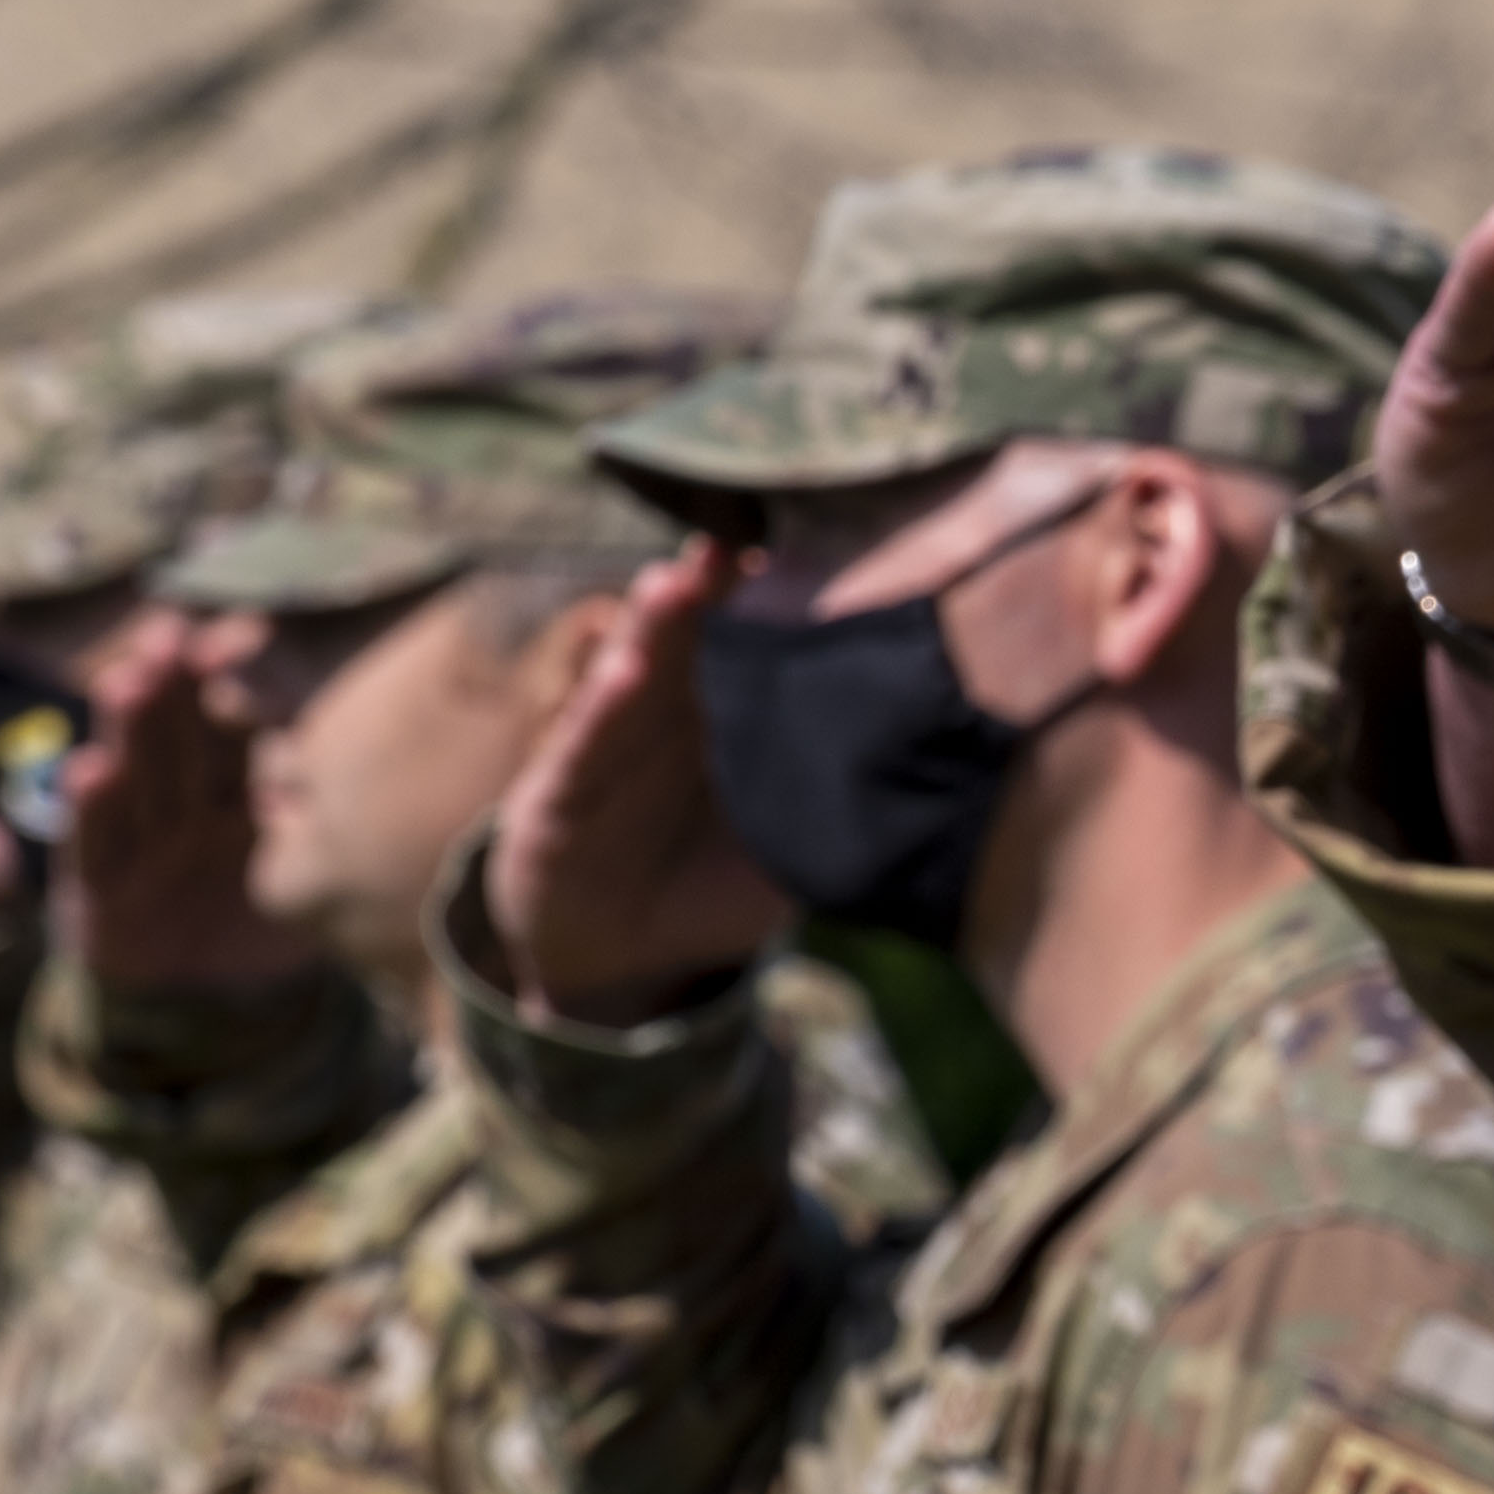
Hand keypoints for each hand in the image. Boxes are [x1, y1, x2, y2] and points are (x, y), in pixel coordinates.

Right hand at [57, 620, 313, 990]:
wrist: (215, 1014)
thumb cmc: (267, 928)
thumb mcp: (310, 869)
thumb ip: (332, 816)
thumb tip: (421, 754)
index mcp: (234, 788)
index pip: (233, 723)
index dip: (233, 681)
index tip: (242, 635)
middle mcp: (181, 803)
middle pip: (176, 734)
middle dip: (172, 684)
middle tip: (173, 637)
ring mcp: (136, 842)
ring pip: (133, 773)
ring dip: (129, 728)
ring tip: (131, 681)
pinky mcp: (97, 889)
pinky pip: (94, 847)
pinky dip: (91, 811)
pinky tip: (90, 770)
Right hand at [486, 545, 794, 1020]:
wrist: (620, 956)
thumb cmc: (712, 887)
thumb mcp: (786, 857)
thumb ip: (837, 823)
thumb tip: (934, 807)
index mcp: (725, 721)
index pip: (755, 650)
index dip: (779, 603)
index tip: (815, 551)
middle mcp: (665, 718)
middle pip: (692, 640)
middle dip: (714, 587)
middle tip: (743, 538)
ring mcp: (609, 749)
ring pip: (631, 673)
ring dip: (652, 627)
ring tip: (676, 581)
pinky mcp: (558, 795)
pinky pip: (582, 747)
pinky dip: (599, 709)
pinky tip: (622, 672)